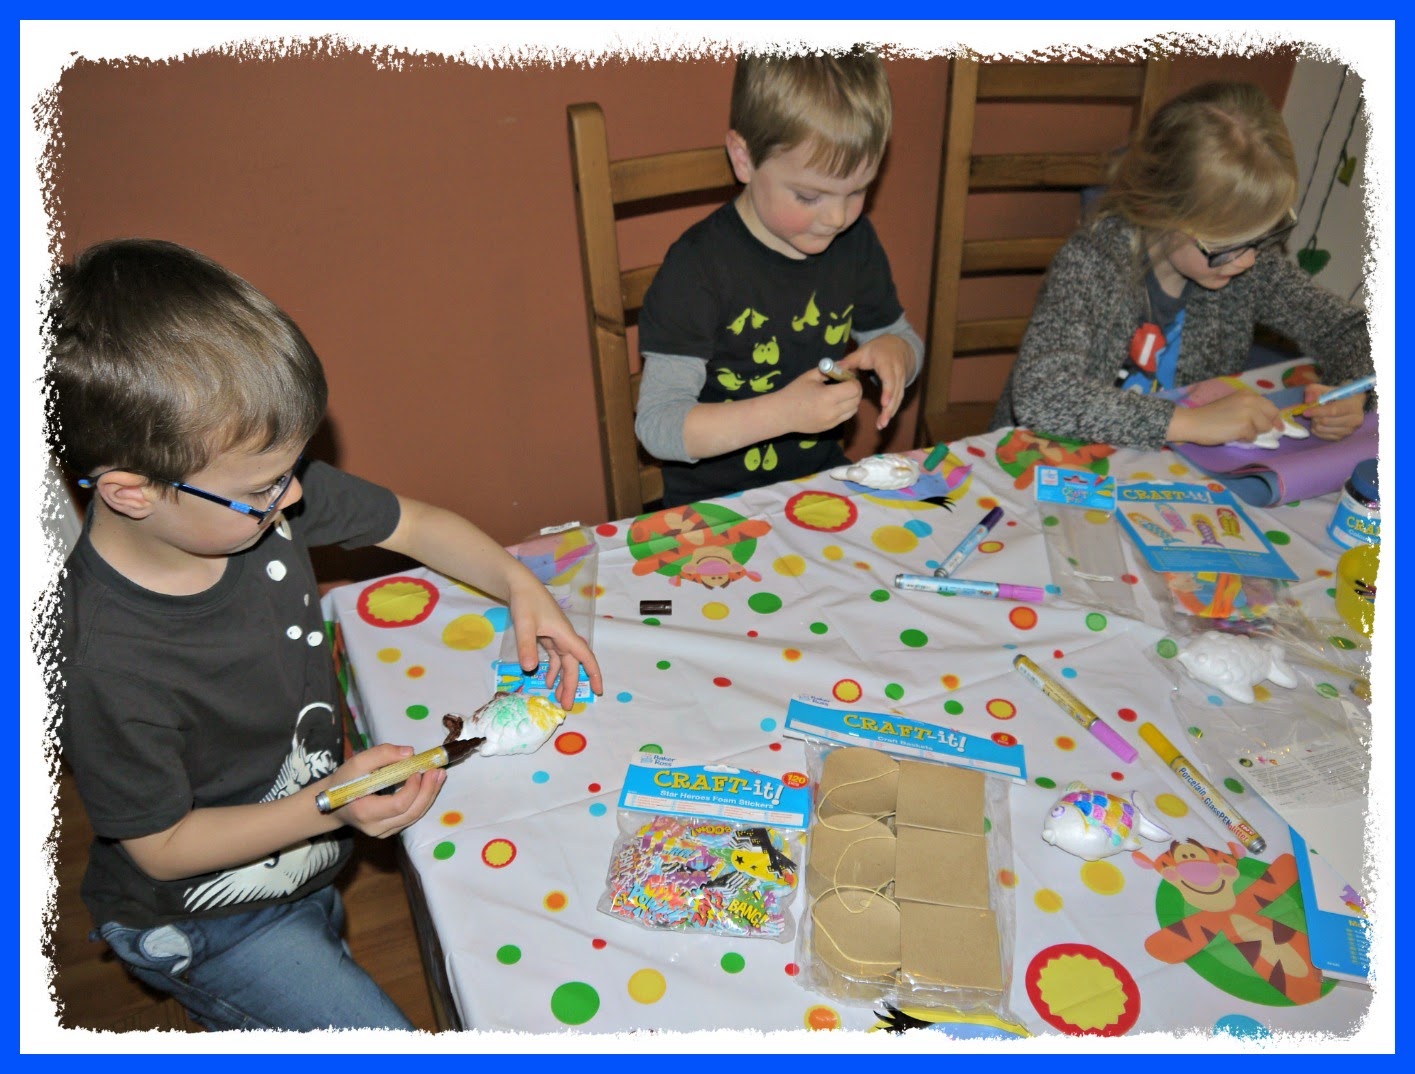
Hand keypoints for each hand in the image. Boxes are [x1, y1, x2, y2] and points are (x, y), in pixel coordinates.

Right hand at [323, 743, 444, 838]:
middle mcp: (376, 828)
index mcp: (365, 812)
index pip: (398, 804)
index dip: (413, 788)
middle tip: (438, 771)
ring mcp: (384, 832)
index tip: (418, 770)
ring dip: (430, 795)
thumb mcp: (357, 762)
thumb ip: (382, 754)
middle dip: (428, 791)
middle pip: (411, 813)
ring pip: (414, 816)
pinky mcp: (390, 831)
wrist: (333, 804)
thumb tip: (410, 752)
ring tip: (439, 775)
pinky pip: (411, 817)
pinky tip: (430, 785)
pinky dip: (423, 800)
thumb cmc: (345, 781)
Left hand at [507, 574, 604, 709]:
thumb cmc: (526, 601)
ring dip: (562, 680)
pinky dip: (552, 670)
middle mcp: (564, 637)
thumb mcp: (525, 624)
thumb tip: (531, 669)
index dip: (593, 674)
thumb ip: (527, 646)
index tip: (598, 690)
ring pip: (564, 663)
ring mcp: (556, 637)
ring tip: (557, 698)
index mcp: (565, 634)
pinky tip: (546, 681)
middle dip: (571, 685)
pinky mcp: (548, 636)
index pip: (585, 657)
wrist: (519, 585)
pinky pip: (555, 657)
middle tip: (566, 706)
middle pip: (573, 665)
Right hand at [772, 365, 862, 434]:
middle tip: (846, 384)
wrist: (782, 414)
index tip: (846, 377)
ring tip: (841, 394)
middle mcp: (832, 411)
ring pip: (854, 409)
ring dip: (852, 400)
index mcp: (827, 396)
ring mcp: (832, 422)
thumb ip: (830, 369)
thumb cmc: (794, 391)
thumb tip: (845, 364)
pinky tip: (835, 403)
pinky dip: (845, 409)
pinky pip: (845, 417)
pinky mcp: (830, 428)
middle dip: (855, 390)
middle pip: (857, 399)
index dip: (853, 381)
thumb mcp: (810, 376)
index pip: (854, 388)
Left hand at [847, 335, 915, 429]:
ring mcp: (902, 379)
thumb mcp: (863, 351)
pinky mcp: (902, 386)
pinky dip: (892, 409)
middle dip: (890, 408)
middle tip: (882, 422)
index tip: (883, 403)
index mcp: (887, 362)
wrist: (897, 346)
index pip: (889, 378)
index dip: (888, 391)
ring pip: (899, 397)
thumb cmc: (877, 349)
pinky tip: (884, 420)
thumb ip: (850, 361)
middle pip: (896, 392)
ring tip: (881, 425)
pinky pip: (899, 399)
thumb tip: (836, 368)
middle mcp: (897, 371)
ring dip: (891, 412)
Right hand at [1167, 391, 1282, 445]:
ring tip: (1239, 432)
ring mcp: (1249, 413)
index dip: (1274, 417)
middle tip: (1265, 433)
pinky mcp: (1245, 426)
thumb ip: (1248, 409)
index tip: (1277, 426)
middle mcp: (1251, 400)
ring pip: (1264, 427)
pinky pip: (1253, 437)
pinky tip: (1233, 435)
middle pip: (1272, 415)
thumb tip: (1265, 422)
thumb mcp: (1232, 405)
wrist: (1194, 422)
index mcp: (1247, 394)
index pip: (1269, 405)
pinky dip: (1245, 439)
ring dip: (1254, 432)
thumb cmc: (1209, 415)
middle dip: (1269, 425)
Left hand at [1302, 383, 1366, 440]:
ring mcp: (1349, 430)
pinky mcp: (1342, 437)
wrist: (1350, 403)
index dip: (1318, 411)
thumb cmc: (1338, 395)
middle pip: (1326, 421)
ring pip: (1322, 429)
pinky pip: (1322, 436)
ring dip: (1315, 423)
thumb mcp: (1327, 389)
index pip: (1333, 411)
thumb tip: (1307, 400)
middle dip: (1315, 416)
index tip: (1306, 412)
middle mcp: (1355, 420)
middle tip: (1312, 411)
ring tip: (1317, 416)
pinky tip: (1319, 423)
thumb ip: (1315, 390)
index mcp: (1354, 405)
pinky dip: (1316, 430)